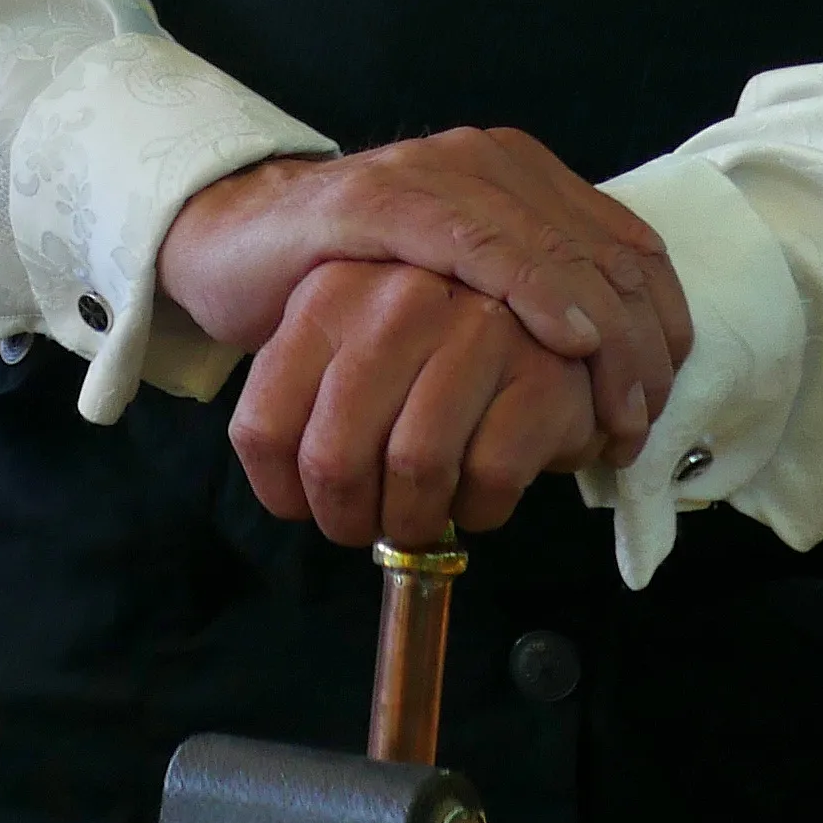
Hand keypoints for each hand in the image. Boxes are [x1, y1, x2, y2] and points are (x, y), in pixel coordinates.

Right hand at [159, 131, 686, 462]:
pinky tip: (567, 335)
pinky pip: (474, 240)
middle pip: (600, 250)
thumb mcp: (459, 295)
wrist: (234, 242)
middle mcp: (485, 161)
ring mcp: (431, 174)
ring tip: (619, 401)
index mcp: (518, 176)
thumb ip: (526, 310)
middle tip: (642, 421)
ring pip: (551, 246)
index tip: (667, 395)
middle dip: (639, 343)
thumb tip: (612, 382)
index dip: (662, 322)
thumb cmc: (353, 282)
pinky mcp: (377, 199)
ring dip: (602, 331)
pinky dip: (532, 286)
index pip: (624, 245)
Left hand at [227, 260, 606, 547]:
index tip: (308, 509)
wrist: (557, 323)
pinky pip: (489, 477)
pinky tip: (476, 496)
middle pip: (334, 458)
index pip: (265, 426)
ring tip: (420, 517)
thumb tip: (289, 497)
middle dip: (347, 519)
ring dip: (413, 520)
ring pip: (413, 468)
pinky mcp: (543, 373)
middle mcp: (401, 299)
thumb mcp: (349, 350)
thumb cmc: (433, 357)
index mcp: (330, 295)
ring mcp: (478, 329)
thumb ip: (306, 403)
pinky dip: (478, 510)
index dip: (282, 493)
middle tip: (369, 527)